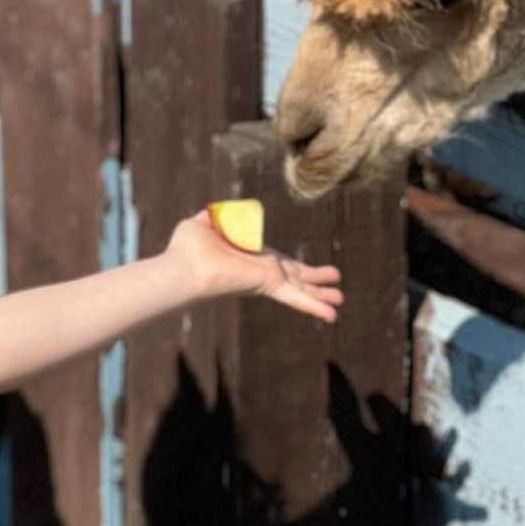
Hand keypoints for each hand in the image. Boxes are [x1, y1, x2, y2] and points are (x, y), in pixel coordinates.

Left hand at [166, 211, 343, 322]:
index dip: (298, 267)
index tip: (310, 272)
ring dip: (321, 296)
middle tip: (336, 286)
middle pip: (297, 277)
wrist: (184, 267)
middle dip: (316, 283)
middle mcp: (262, 270)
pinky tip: (332, 315)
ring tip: (340, 302)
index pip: (281, 263)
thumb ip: (217, 215)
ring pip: (301, 289)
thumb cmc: (187, 249)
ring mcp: (267, 278)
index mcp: (251, 257)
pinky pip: (296, 297)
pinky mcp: (268, 284)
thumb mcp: (205, 223)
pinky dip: (314, 306)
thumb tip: (219, 210)